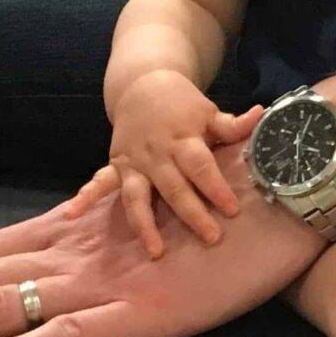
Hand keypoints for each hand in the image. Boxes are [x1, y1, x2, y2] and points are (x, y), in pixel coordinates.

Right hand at [88, 69, 263, 254]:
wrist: (143, 85)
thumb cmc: (183, 105)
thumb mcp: (209, 111)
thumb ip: (233, 124)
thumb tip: (263, 116)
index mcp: (184, 139)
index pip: (200, 165)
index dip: (215, 187)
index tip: (231, 210)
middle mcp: (157, 153)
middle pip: (174, 187)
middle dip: (191, 213)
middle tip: (211, 238)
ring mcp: (134, 162)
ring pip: (137, 196)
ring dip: (144, 224)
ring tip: (155, 251)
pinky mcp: (116, 165)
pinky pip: (99, 182)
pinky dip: (84, 196)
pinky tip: (72, 214)